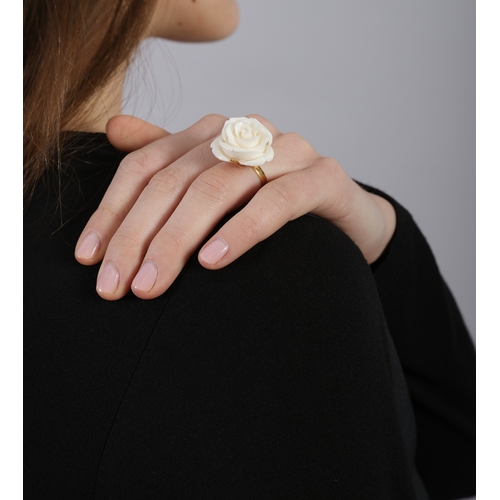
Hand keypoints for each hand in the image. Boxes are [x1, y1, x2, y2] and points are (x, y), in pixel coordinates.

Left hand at [75, 114, 395, 299]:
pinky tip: (214, 260)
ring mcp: (288, 151)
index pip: (147, 164)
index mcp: (214, 133)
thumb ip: (169, 159)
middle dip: (139, 235)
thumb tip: (114, 129)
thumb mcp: (215, 187)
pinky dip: (242, 229)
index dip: (113, 211)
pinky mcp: (324, 177)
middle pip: (177, 178)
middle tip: (117, 286)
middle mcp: (247, 132)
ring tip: (153, 284)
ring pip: (219, 186)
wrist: (346, 219)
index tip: (90, 259)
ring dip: (179, 237)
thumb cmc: (274, 209)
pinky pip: (278, 200)